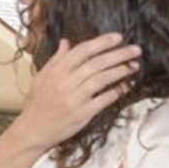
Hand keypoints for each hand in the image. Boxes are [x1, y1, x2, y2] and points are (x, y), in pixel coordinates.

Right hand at [7, 33, 140, 153]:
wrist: (33, 130)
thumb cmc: (37, 103)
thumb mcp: (41, 78)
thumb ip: (56, 59)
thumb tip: (66, 42)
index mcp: (55, 72)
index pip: (82, 51)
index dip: (102, 42)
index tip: (117, 37)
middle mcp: (65, 83)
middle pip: (96, 63)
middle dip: (119, 54)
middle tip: (135, 50)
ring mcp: (74, 99)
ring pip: (102, 79)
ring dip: (121, 71)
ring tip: (133, 66)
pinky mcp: (82, 114)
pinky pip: (104, 99)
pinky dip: (117, 91)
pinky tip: (126, 85)